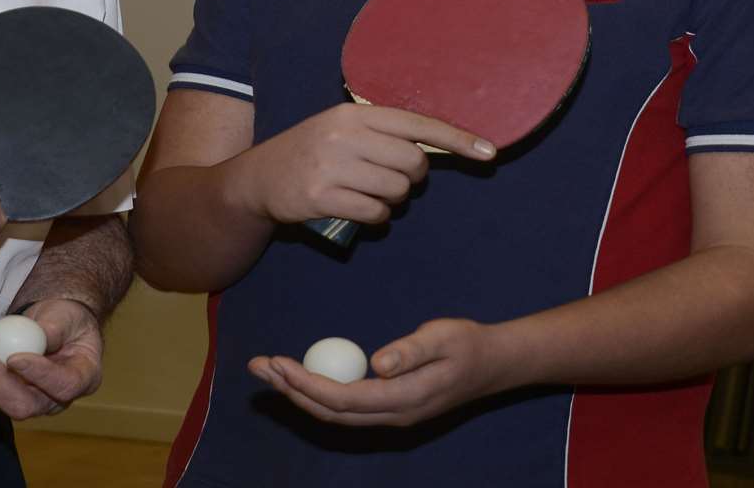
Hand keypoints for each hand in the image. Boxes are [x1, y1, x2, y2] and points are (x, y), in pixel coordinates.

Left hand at [0, 299, 103, 419]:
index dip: (39, 375)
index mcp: (80, 379)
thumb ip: (56, 327)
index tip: (15, 357)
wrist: (51, 324)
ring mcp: (20, 398)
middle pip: (21, 406)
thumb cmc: (66, 321)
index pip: (62, 387)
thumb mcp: (69, 316)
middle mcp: (49, 398)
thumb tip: (38, 338)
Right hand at [227, 104, 493, 226]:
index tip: (489, 152)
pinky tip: (360, 212)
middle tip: (393, 181)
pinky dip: (378, 218)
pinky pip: (376, 213)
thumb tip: (431, 151)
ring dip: (393, 201)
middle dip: (412, 179)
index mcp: (352, 113)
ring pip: (396, 191)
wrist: (256, 180)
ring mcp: (331, 166)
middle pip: (412, 163)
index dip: (457, 138)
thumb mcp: (338, 129)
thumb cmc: (308, 153)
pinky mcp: (322, 197)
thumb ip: (380, 134)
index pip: (416, 123)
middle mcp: (343, 135)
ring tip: (369, 195)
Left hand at [248, 318, 511, 426]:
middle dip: (291, 391)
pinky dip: (317, 394)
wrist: (494, 365)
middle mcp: (394, 415)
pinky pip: (346, 409)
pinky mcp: (389, 409)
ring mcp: (392, 416)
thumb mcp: (444, 337)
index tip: (280, 362)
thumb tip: (378, 363)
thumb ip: (412, 350)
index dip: (308, 384)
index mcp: (405, 399)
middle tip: (258, 367)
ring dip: (299, 393)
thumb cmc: (467, 344)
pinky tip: (299, 378)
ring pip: (336, 414)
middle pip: (331, 412)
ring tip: (268, 372)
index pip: (345, 399)